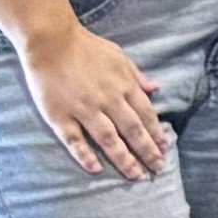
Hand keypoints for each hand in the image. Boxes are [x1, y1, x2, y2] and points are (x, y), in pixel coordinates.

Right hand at [15, 18, 170, 183]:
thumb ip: (136, 75)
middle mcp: (108, 100)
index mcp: (123, 85)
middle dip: (147, 151)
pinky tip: (96, 169)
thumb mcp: (119, 57)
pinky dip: (85, 155)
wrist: (51, 41)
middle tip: (157, 169)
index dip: (156, 133)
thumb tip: (156, 88)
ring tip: (135, 175)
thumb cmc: (86, 47)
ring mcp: (84, 109)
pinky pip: (75, 140)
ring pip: (108, 139)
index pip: (146, 115)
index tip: (165, 149)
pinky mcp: (60, 116)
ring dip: (124, 159)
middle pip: (132, 130)